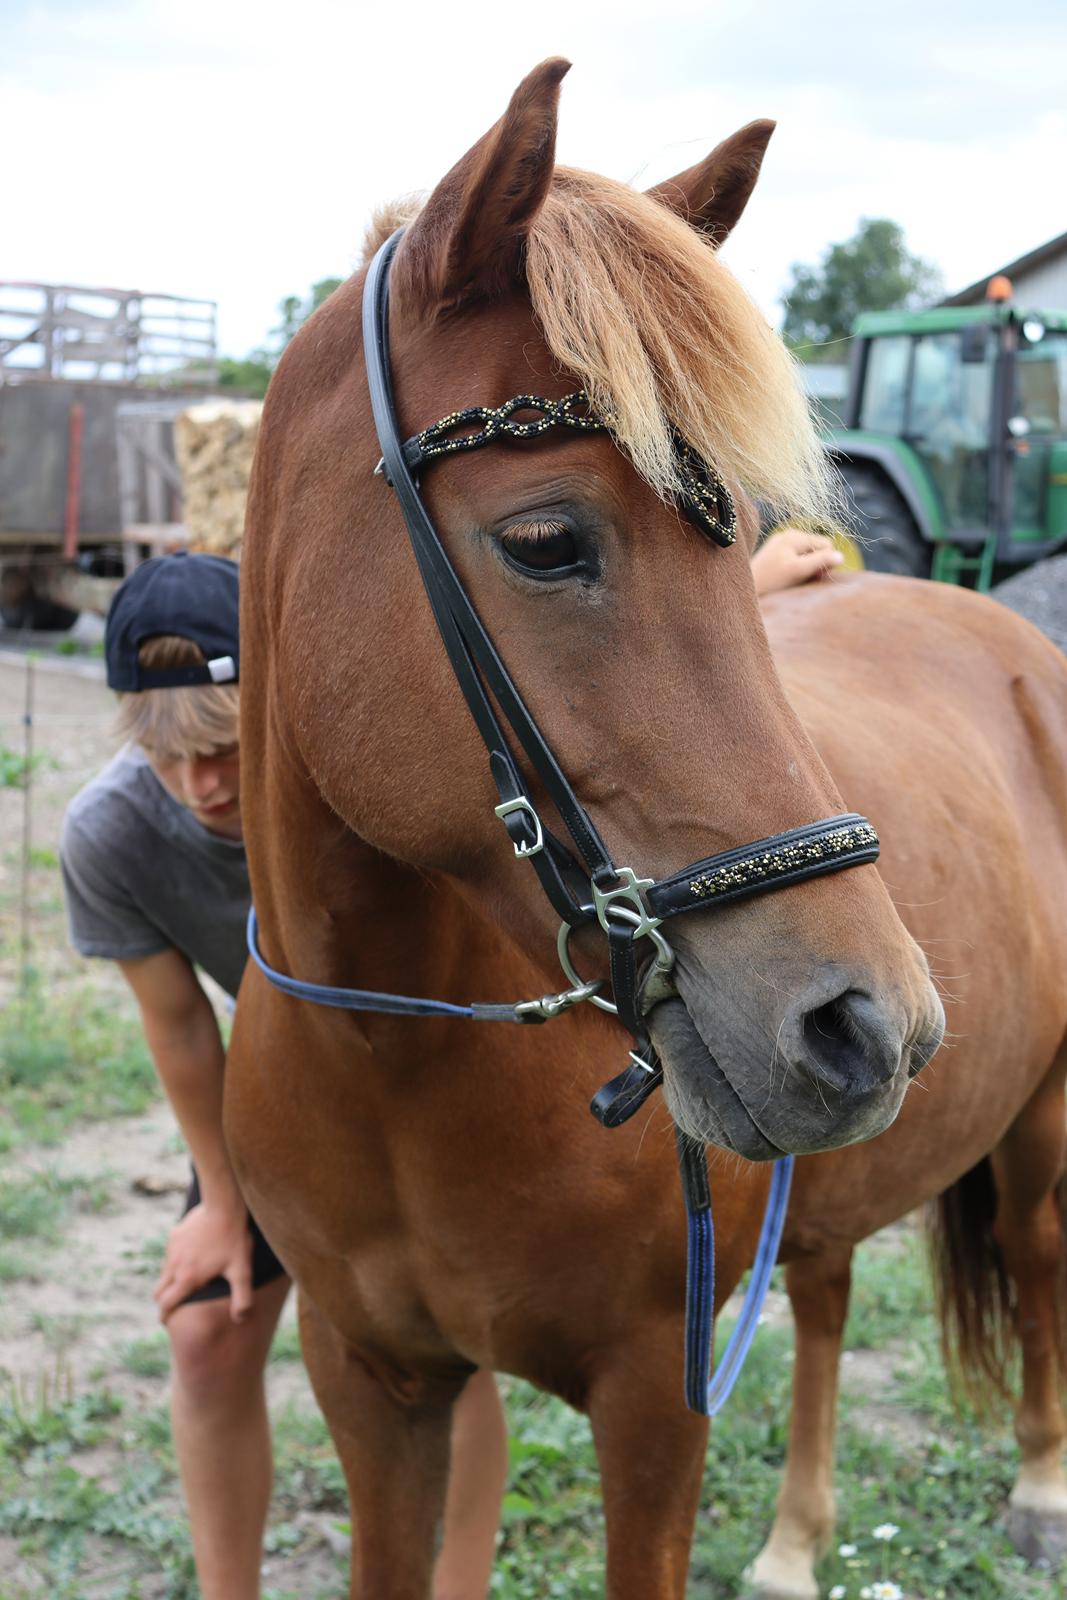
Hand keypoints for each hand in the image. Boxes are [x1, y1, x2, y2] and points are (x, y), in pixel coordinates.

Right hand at [154, 1200, 252, 1323]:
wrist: (224, 1205)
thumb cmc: (234, 1239)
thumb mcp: (242, 1271)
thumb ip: (242, 1298)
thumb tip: (240, 1319)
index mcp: (187, 1278)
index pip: (166, 1304)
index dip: (166, 1315)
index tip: (169, 1320)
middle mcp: (174, 1265)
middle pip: (159, 1291)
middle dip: (164, 1301)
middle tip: (173, 1305)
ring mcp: (172, 1249)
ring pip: (164, 1272)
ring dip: (171, 1280)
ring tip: (187, 1281)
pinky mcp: (174, 1236)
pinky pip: (171, 1254)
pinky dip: (177, 1261)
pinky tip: (193, 1257)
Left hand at [751, 528, 844, 595]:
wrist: (743, 588)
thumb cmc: (771, 581)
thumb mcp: (798, 571)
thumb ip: (820, 562)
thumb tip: (841, 557)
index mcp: (795, 535)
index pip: (826, 545)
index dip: (825, 562)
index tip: (813, 576)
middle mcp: (788, 534)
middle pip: (817, 549)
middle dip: (816, 564)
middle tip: (802, 579)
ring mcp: (781, 542)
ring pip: (807, 554)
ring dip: (806, 568)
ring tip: (792, 579)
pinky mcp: (775, 552)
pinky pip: (796, 558)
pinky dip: (796, 568)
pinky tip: (785, 578)